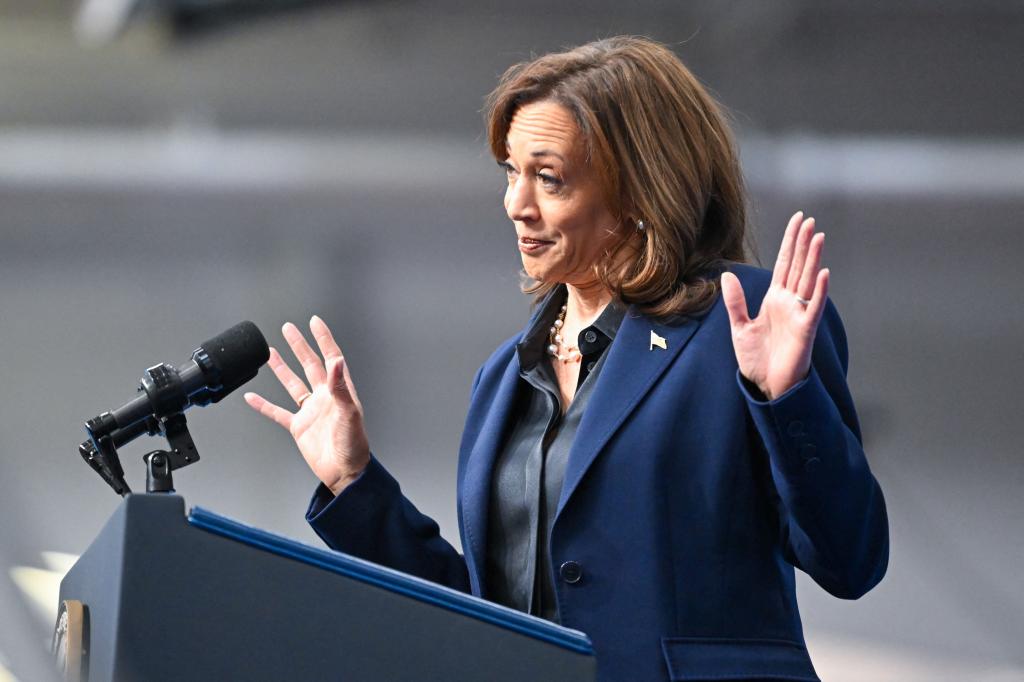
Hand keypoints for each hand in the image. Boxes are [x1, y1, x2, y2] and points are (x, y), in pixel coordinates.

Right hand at [244, 316, 369, 495]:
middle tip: (289, 329)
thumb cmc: (354, 445)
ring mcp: (310, 411)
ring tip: (270, 351)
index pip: (330, 358)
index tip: (315, 322)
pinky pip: (278, 412)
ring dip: (282, 368)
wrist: (345, 472)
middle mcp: (324, 397)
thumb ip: (341, 386)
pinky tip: (252, 397)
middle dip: (300, 346)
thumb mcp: (349, 413)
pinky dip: (264, 405)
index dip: (323, 339)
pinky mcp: (299, 427)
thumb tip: (336, 361)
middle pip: (309, 365)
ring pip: (293, 384)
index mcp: (339, 391)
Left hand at [720, 211, 828, 399]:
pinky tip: (824, 273)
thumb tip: (727, 275)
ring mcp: (798, 315)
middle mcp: (788, 303)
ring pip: (807, 280)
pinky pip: (813, 307)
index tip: (798, 221)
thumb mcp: (739, 327)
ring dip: (813, 259)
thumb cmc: (757, 359)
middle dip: (803, 243)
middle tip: (810, 220)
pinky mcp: (804, 330)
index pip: (784, 264)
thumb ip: (735, 302)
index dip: (790, 242)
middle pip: (798, 267)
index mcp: (774, 299)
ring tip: (818, 237)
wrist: (766, 386)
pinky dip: (819, 291)